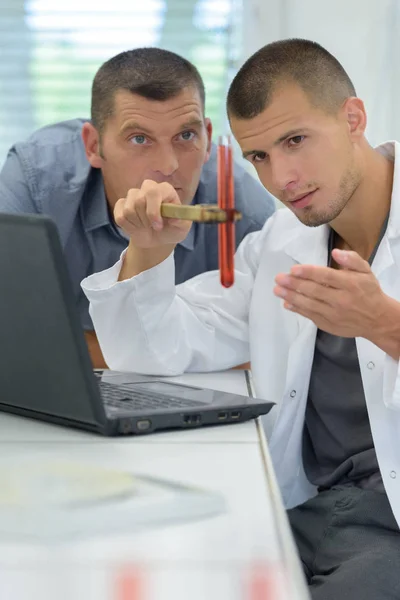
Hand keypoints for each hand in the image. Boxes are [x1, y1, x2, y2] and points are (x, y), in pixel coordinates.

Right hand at [114, 180, 191, 248]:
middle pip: (138, 201)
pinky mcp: (121, 205)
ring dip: (138, 224)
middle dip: (146, 220)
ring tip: (146, 226)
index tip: (158, 226)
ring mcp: (133, 195)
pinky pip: (120, 217)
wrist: (156, 238)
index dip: (153, 211)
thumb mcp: (182, 229)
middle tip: (154, 227)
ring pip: (128, 210)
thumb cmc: (171, 229)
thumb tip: (175, 219)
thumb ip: (182, 222)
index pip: (153, 192)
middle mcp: (148, 188)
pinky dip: (129, 227)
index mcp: (165, 189)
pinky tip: (136, 226)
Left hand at [273, 249, 389, 339]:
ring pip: (309, 305)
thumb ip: (352, 260)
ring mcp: (333, 314)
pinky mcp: (328, 325)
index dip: (309, 273)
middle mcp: (341, 300)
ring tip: (277, 290)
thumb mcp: (366, 271)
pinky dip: (297, 309)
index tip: (293, 269)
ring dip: (291, 297)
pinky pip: (310, 316)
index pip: (326, 277)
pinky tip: (286, 303)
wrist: (377, 320)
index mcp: (350, 284)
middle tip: (279, 278)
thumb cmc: (369, 292)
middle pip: (314, 291)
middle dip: (294, 284)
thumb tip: (336, 252)